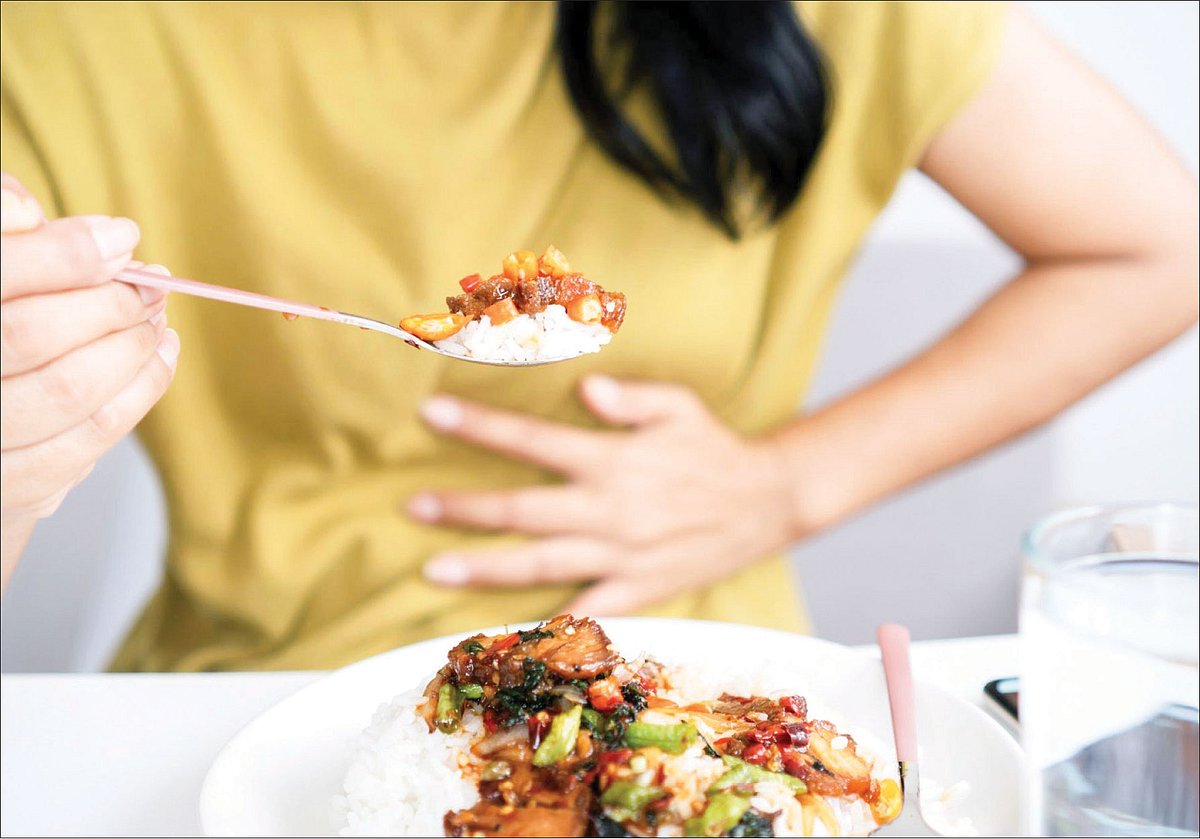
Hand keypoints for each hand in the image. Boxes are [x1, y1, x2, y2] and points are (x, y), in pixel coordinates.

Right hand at [1, 173, 179, 588]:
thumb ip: (4, 236)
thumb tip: (47, 217)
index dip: (62, 254)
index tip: (122, 237)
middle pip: (29, 334)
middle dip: (107, 303)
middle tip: (148, 285)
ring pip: (67, 391)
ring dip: (131, 348)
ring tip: (156, 319)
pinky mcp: (11, 491)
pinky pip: (86, 444)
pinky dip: (138, 392)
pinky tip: (157, 357)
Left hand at [408, 376, 802, 614]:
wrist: (768, 503)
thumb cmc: (714, 448)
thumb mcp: (680, 405)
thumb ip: (631, 396)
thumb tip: (583, 388)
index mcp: (614, 461)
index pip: (534, 441)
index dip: (481, 426)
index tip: (432, 413)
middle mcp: (610, 511)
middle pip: (523, 511)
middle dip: (464, 508)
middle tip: (412, 507)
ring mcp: (621, 556)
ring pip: (541, 565)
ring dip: (484, 567)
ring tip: (433, 569)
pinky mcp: (638, 591)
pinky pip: (585, 611)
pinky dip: (545, 624)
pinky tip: (504, 629)